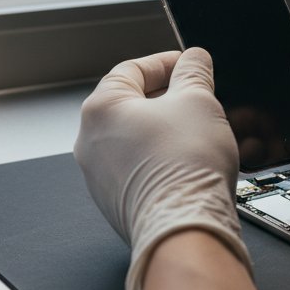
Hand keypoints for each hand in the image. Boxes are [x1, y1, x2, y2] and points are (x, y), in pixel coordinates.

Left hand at [74, 48, 250, 289]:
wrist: (184, 229)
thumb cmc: (184, 168)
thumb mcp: (199, 100)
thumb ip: (194, 72)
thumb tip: (194, 60)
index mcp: (101, 109)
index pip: (132, 69)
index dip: (166, 63)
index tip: (189, 65)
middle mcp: (90, 142)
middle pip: (131, 105)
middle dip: (168, 98)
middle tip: (198, 97)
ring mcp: (100, 177)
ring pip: (136, 139)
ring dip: (167, 130)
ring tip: (199, 131)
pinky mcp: (116, 203)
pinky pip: (139, 170)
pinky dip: (162, 160)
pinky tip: (190, 163)